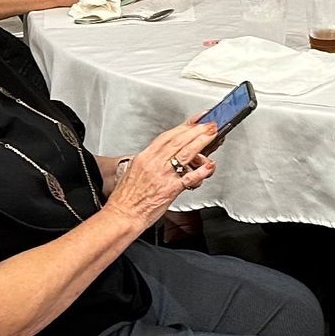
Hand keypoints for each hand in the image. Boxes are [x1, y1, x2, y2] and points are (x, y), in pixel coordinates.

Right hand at [103, 122, 217, 227]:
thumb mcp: (133, 171)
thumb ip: (149, 162)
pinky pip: (189, 178)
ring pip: (185, 153)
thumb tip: (161, 155)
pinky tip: (209, 166)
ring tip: (213, 135)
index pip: (167, 136)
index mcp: (144, 157)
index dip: (184, 126)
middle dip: (197, 130)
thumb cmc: (126, 198)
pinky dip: (201, 171)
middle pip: (179, 141)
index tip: (195, 120)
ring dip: (202, 142)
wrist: (121, 215)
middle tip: (210, 124)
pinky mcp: (170, 189)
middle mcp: (154, 163)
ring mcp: (163, 175)